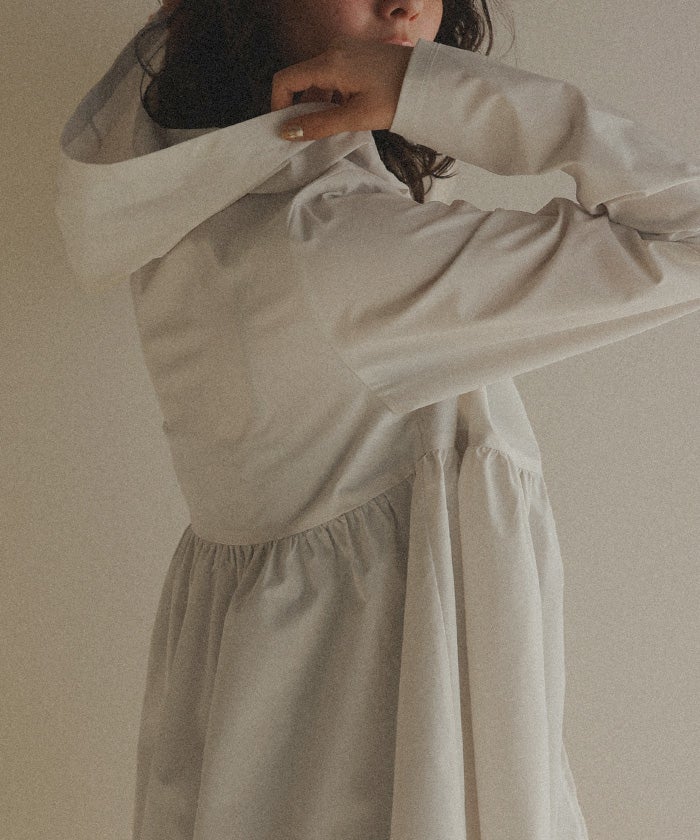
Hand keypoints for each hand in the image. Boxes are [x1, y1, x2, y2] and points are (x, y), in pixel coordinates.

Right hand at [270, 36, 412, 140]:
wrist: (431, 80)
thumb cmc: (397, 97)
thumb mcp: (356, 117)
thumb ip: (319, 124)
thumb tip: (287, 131)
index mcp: (330, 62)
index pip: (286, 80)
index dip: (278, 105)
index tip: (283, 128)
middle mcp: (334, 49)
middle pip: (301, 79)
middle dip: (299, 107)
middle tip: (309, 134)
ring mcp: (346, 49)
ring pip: (318, 79)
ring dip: (318, 103)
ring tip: (332, 126)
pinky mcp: (357, 54)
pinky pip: (333, 74)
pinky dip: (332, 95)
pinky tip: (346, 112)